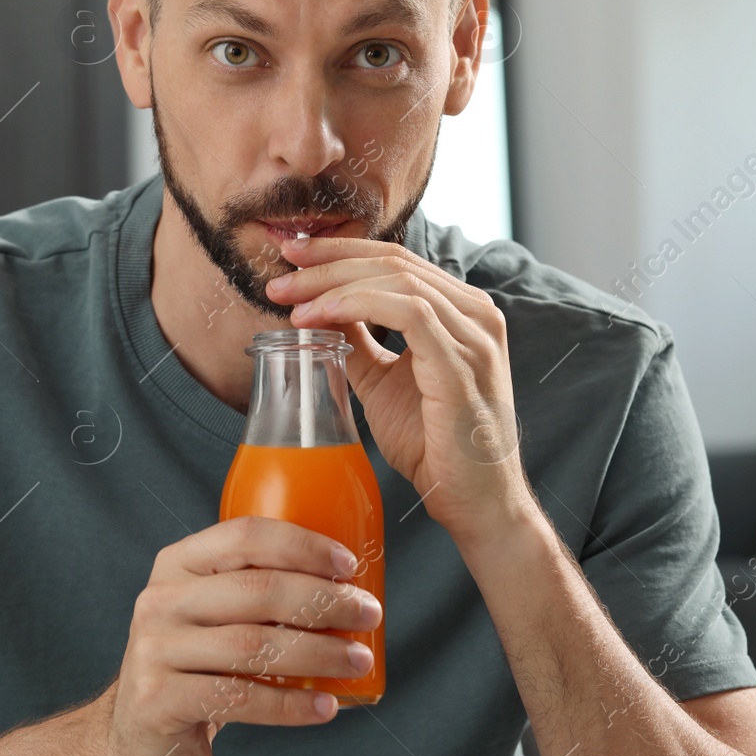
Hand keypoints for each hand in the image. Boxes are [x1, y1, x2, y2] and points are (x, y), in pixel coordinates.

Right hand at [101, 515, 382, 755]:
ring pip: (253, 646)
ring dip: (318, 654)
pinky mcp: (159, 699)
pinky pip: (241, 699)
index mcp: (178, 563)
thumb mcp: (213, 612)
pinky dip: (291, 705)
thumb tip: (346, 584)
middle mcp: (160, 600)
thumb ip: (256, 590)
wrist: (140, 729)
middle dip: (324, 600)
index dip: (302, 545)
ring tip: (356, 661)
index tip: (348, 565)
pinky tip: (324, 706)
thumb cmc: (197, 663)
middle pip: (258, 590)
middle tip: (366, 614)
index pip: (245, 536)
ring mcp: (155, 650)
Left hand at [266, 235, 531, 540]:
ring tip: (290, 301)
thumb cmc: (436, 447)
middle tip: (279, 273)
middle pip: (393, 260)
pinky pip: (406, 313)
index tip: (291, 256)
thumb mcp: (383, 383)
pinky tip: (319, 316)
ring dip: (333, 283)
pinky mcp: (461, 363)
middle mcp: (475, 313)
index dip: (340, 252)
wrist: (473, 503)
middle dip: (328, 261)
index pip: (396, 259)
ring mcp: (474, 335)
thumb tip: (319, 312)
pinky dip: (356, 305)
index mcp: (462, 311)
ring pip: (396, 279)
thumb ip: (358, 343)